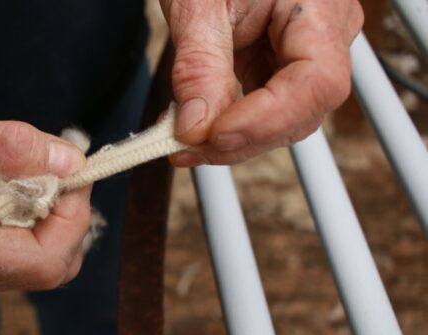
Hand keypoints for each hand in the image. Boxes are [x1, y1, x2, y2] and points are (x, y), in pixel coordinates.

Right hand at [0, 102, 89, 299]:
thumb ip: (10, 147)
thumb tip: (70, 162)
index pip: (45, 260)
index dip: (72, 215)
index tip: (70, 167)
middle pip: (52, 266)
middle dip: (67, 214)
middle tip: (53, 164)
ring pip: (44, 260)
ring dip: (52, 213)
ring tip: (26, 170)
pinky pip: (26, 251)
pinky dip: (36, 216)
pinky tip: (14, 184)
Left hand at [159, 0, 363, 165]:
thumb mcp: (199, 4)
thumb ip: (200, 65)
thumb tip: (195, 126)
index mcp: (319, 8)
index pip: (315, 84)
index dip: (265, 120)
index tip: (213, 135)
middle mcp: (324, 36)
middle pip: (299, 112)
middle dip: (240, 138)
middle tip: (185, 147)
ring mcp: (304, 54)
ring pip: (281, 120)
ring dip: (231, 140)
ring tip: (183, 141)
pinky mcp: (278, 66)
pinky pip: (262, 108)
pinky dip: (227, 124)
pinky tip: (196, 128)